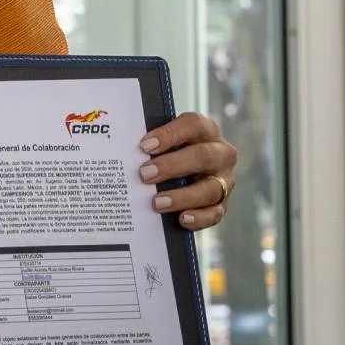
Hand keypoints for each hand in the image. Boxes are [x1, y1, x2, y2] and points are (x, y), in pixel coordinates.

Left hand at [139, 111, 238, 231]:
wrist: (187, 169)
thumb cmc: (168, 149)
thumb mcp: (163, 139)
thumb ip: (149, 140)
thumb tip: (120, 145)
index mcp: (205, 130)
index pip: (193, 125)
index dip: (170, 134)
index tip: (144, 146)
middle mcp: (221, 154)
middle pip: (203, 157)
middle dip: (172, 166)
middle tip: (144, 174)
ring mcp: (224, 180)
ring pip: (211, 189)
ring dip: (182, 197)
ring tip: (157, 202)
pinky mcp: (222, 204)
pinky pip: (215, 213)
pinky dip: (199, 218)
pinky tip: (182, 219)